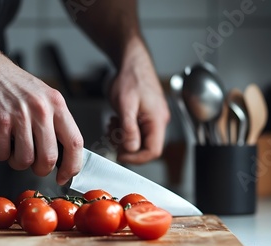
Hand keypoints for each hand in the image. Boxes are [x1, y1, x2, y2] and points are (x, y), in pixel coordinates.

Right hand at [0, 48, 83, 184]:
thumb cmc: (9, 83)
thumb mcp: (41, 96)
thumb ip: (53, 121)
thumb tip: (62, 153)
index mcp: (56, 104)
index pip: (74, 143)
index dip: (72, 166)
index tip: (65, 176)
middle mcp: (41, 110)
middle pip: (50, 158)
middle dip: (40, 169)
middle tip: (32, 164)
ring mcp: (20, 115)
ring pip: (26, 160)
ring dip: (17, 162)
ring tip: (12, 149)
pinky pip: (2, 153)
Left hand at [108, 44, 169, 163]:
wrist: (132, 61)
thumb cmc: (131, 77)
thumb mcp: (125, 104)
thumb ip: (129, 128)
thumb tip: (130, 149)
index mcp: (157, 120)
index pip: (153, 151)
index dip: (136, 157)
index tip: (119, 154)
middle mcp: (158, 121)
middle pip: (145, 148)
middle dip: (126, 146)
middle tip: (112, 134)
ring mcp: (152, 119)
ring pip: (139, 140)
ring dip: (122, 138)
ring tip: (112, 124)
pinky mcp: (145, 116)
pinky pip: (136, 131)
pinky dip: (124, 130)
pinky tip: (116, 121)